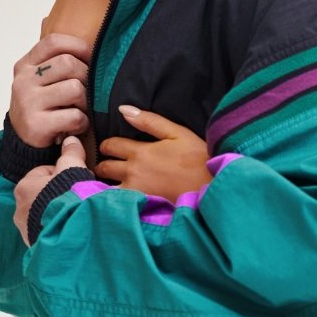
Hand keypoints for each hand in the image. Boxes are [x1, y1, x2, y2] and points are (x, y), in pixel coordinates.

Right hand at [9, 34, 91, 147]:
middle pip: (68, 63)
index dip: (78, 46)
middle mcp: (24, 80)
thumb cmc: (41, 106)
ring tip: (79, 109)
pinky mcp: (36, 124)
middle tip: (86, 91)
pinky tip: (75, 125)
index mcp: (26, 65)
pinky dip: (82, 122)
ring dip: (85, 102)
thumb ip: (55, 61)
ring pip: (75, 89)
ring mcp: (28, 102)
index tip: (90, 58)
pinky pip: (75, 116)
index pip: (54, 42)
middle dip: (86, 77)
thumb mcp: (41, 80)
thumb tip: (73, 35)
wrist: (23, 141)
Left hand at [13, 136, 88, 244]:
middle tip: (76, 197)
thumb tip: (70, 140)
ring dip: (56, 211)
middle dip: (58, 193)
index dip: (62, 174)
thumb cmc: (68, 197)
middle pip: (42, 193)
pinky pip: (45, 229)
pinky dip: (56, 226)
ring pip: (42, 212)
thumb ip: (71, 153)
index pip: (43, 172)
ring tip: (74, 213)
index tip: (75, 180)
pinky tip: (69, 225)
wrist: (70, 232)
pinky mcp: (33, 243)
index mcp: (24, 186)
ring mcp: (25, 227)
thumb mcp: (72, 168)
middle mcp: (19, 207)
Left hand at [97, 105, 212, 198]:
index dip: (108, 145)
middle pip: (104, 167)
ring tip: (113, 183)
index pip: (110, 145)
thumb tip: (123, 109)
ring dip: (107, 183)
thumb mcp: (177, 133)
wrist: (212, 188)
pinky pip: (117, 203)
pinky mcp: (141, 207)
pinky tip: (119, 199)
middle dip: (104, 164)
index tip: (112, 148)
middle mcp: (133, 172)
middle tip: (110, 165)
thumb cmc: (198, 159)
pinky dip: (114, 200)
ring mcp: (135, 191)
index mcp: (140, 152)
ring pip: (107, 187)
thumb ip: (149, 121)